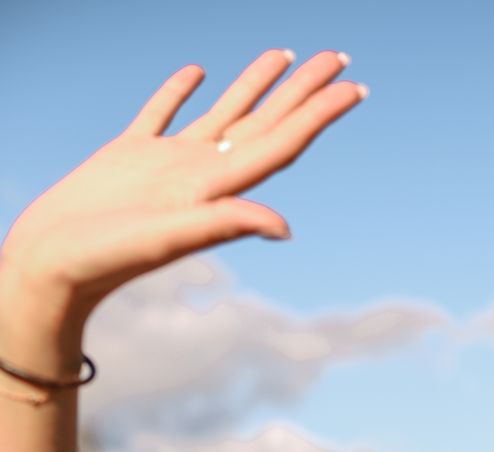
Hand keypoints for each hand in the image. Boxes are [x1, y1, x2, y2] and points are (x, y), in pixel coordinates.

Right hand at [0, 49, 365, 315]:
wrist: (50, 267)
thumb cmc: (104, 258)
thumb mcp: (167, 238)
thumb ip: (223, 223)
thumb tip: (285, 226)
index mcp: (213, 188)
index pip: (280, 144)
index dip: (319, 115)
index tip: (355, 87)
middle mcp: (199, 174)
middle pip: (264, 123)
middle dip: (303, 92)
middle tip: (339, 59)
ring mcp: (165, 164)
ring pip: (221, 113)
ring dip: (255, 86)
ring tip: (284, 55)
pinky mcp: (127, 155)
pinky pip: (161, 114)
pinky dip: (178, 90)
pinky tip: (195, 72)